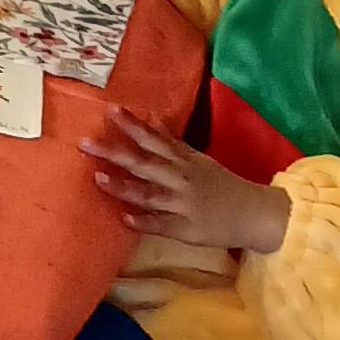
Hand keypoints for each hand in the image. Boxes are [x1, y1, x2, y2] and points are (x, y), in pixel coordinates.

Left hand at [85, 107, 289, 255]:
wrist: (254, 214)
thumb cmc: (222, 186)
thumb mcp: (199, 160)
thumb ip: (174, 145)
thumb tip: (152, 121)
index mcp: (184, 161)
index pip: (154, 139)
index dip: (132, 125)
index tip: (111, 110)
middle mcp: (181, 179)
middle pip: (144, 163)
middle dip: (114, 152)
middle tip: (85, 143)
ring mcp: (183, 204)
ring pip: (149, 194)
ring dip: (123, 186)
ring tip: (98, 178)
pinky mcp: (187, 229)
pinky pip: (161, 225)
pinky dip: (143, 221)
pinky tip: (124, 218)